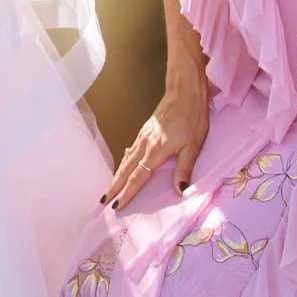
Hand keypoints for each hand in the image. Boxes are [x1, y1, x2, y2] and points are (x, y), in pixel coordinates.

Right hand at [104, 54, 210, 208]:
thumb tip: (180, 190)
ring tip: (109, 189)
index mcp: (156, 150)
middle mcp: (145, 144)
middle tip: (102, 201)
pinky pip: (131, 151)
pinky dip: (124, 163)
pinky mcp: (145, 131)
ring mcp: (143, 136)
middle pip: (126, 170)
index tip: (116, 205)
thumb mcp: (194, 145)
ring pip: (126, 160)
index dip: (127, 193)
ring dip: (117, 176)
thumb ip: (185, 168)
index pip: (138, 177)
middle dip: (113, 187)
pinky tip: (124, 166)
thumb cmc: (192, 116)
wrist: (185, 91)